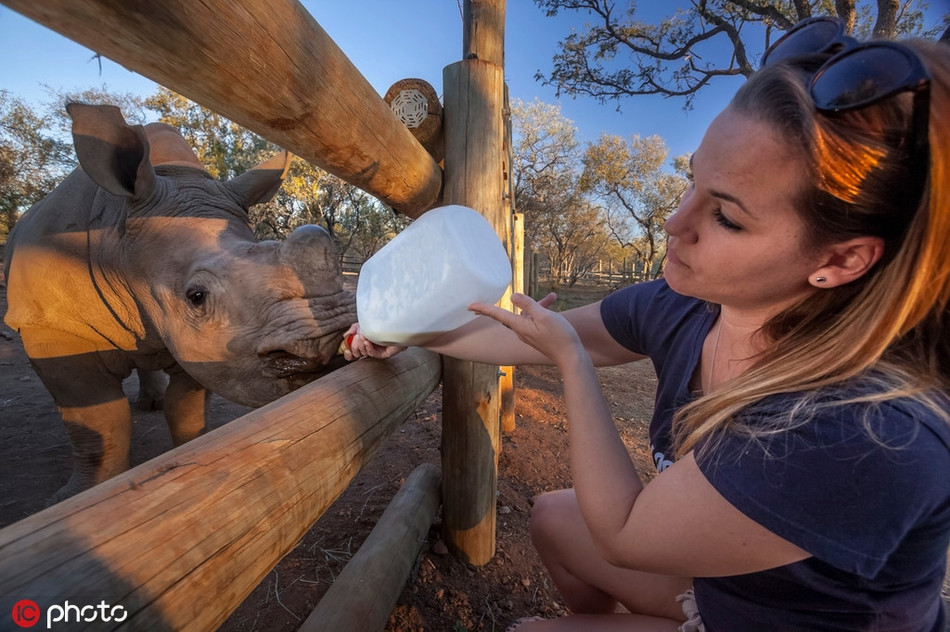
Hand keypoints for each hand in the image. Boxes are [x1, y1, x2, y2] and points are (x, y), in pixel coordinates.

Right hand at [340, 323, 405, 360]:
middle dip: (354, 346)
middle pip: (356, 354)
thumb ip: (353, 329)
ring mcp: (376, 352)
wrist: (394, 324)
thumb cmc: (380, 324)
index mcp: (363, 344)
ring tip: (363, 336)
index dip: (348, 354)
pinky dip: (368, 347)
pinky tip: (367, 341)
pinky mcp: (383, 354)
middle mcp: (368, 349)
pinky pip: (372, 354)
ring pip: (363, 353)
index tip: (346, 350)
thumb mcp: (363, 324)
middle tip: (356, 337)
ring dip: (361, 344)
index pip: (353, 354)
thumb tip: (346, 336)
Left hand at [468, 293, 585, 368]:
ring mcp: (530, 335)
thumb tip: (513, 296)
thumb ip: (528, 305)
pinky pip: (536, 320)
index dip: (483, 308)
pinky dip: (543, 311)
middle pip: (508, 315)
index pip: (498, 314)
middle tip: (477, 307)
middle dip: (500, 307)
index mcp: (520, 326)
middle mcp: (522, 331)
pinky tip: (554, 304)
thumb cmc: (560, 336)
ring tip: (553, 297)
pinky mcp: (538, 336)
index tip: (469, 305)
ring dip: (537, 305)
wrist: (572, 357)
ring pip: (527, 315)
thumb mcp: (544, 316)